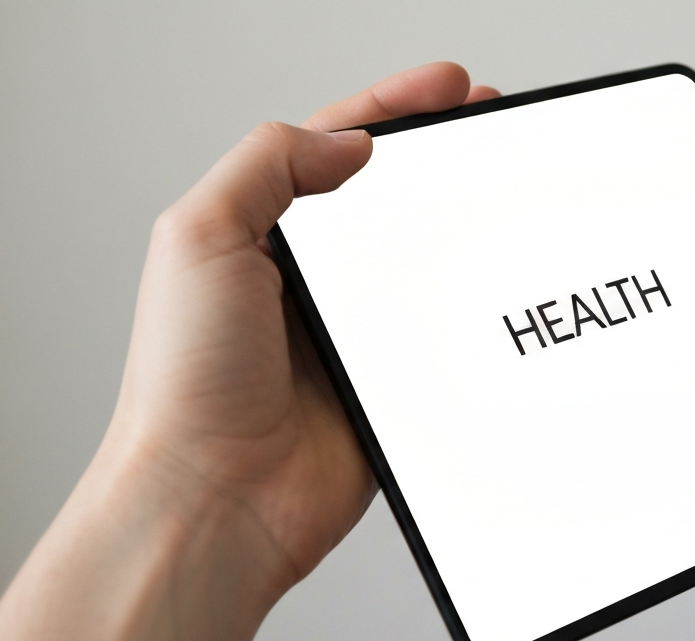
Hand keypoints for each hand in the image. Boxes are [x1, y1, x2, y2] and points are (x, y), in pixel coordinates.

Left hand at [0, 62, 499, 640]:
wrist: (217, 499)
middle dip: (444, 160)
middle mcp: (311, 283)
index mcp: (262, 238)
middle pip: (393, 201)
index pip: (334, 151)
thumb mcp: (200, 237)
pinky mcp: (395, 388)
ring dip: (468, 231)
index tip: (446, 87)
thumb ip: (266, 166)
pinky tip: (498, 292)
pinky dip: (476, 315)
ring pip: (429, 265)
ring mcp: (357, 336)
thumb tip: (347, 143)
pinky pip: (449, 339)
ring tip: (507, 192)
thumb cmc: (187, 385)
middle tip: (491, 124)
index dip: (391, 109)